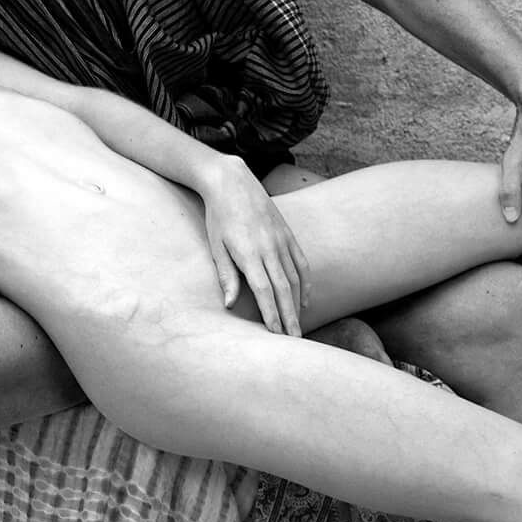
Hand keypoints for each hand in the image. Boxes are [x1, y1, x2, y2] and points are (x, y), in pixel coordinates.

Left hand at [200, 160, 309, 335]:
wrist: (232, 181)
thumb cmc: (218, 216)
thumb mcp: (216, 246)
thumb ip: (226, 275)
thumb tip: (229, 305)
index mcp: (248, 253)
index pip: (263, 291)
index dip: (271, 314)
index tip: (276, 334)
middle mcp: (269, 248)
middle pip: (283, 289)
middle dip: (289, 317)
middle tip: (294, 340)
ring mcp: (281, 240)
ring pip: (295, 279)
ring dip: (297, 305)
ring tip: (298, 326)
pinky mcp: (288, 234)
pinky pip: (301, 263)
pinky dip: (306, 283)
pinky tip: (305, 301)